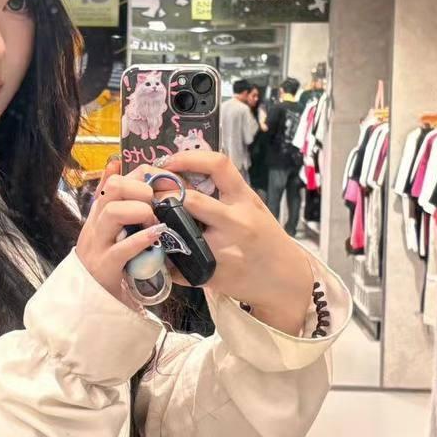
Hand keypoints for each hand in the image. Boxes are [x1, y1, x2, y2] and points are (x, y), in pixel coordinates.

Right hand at [76, 159, 165, 301]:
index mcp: (98, 215)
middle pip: (112, 189)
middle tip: (155, 203)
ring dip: (140, 212)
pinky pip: (121, 248)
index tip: (159, 183)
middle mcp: (95, 226)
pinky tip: (155, 236)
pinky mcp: (104, 268)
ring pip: (113, 213)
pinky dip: (141, 239)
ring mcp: (97, 246)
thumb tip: (115, 163)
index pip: (115, 180)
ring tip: (154, 221)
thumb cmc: (109, 264)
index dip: (140, 176)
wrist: (91, 304)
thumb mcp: (110, 230)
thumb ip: (116, 202)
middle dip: (139, 190)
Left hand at [159, 150, 311, 335]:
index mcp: (245, 199)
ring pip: (179, 232)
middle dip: (164, 195)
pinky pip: (178, 263)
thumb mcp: (252, 206)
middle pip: (190, 200)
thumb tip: (182, 174)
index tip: (167, 162)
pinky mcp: (213, 274)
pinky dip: (166, 258)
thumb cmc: (265, 237)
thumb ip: (225, 192)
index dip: (187, 158)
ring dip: (161, 225)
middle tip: (150, 196)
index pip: (217, 165)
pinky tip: (165, 253)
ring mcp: (224, 249)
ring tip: (153, 222)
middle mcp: (236, 222)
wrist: (286, 277)